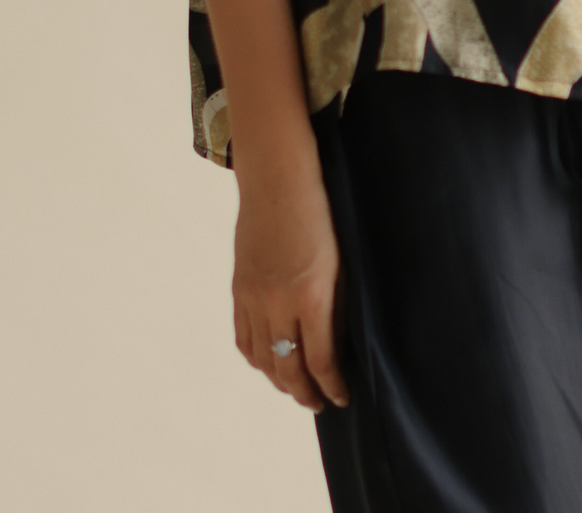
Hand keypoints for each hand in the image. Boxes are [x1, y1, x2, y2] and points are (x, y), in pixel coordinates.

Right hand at [232, 161, 350, 412]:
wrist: (278, 178)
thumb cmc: (320, 213)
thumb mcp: (340, 261)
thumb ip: (335, 305)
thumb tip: (335, 344)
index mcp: (311, 295)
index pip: (321, 360)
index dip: (332, 386)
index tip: (342, 397)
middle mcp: (278, 303)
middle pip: (288, 367)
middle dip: (305, 393)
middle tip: (319, 403)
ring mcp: (253, 297)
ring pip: (262, 358)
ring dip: (279, 380)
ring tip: (295, 387)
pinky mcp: (239, 288)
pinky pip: (243, 337)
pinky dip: (256, 357)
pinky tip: (268, 361)